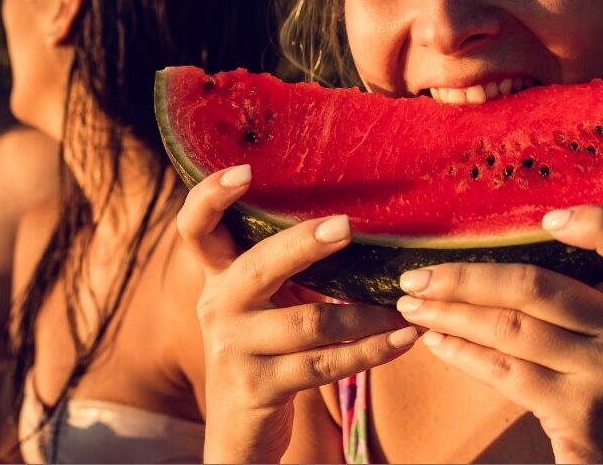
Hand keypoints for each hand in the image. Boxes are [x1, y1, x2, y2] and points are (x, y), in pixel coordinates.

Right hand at [179, 165, 417, 462]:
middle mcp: (217, 306)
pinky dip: (371, 351)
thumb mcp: (263, 305)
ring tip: (406, 308)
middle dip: (304, 244)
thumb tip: (351, 220)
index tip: (244, 170)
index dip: (211, 196)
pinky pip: (324, 364)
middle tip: (347, 226)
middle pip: (260, 266)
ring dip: (366, 315)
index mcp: (218, 277)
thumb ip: (285, 267)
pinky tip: (402, 341)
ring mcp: (233, 348)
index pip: (196, 228)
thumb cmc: (266, 352)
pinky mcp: (258, 386)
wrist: (240, 432)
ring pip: (309, 322)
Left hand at [396, 205, 602, 463]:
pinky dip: (462, 352)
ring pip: (511, 327)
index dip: (602, 225)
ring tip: (411, 308)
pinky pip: (505, 370)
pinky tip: (434, 343)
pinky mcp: (579, 411)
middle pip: (539, 287)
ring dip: (450, 314)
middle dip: (465, 278)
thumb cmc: (601, 393)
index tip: (549, 217)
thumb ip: (572, 302)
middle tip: (415, 277)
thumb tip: (481, 258)